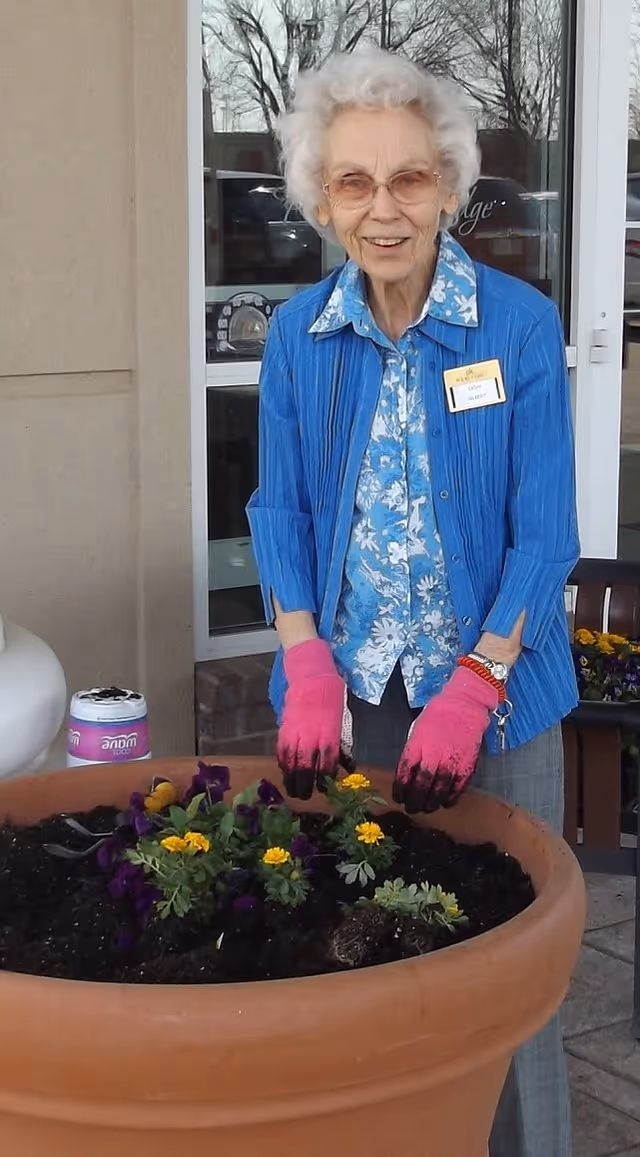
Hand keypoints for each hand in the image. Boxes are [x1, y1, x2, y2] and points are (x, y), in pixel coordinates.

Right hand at [278, 639, 346, 798]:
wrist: (310, 673)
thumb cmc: (331, 694)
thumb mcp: (342, 716)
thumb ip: (341, 741)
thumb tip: (348, 764)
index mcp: (328, 731)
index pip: (327, 760)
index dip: (325, 776)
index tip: (325, 787)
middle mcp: (311, 733)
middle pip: (306, 765)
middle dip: (305, 783)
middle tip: (305, 796)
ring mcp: (295, 730)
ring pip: (291, 760)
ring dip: (291, 777)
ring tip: (293, 790)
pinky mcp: (285, 726)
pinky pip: (281, 748)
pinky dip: (282, 762)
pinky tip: (284, 770)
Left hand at [392, 666, 498, 813]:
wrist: (464, 705)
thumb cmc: (437, 715)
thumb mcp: (417, 729)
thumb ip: (414, 751)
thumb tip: (409, 772)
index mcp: (417, 744)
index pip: (404, 773)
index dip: (400, 789)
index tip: (398, 798)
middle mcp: (433, 755)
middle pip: (421, 785)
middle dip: (414, 801)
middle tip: (411, 808)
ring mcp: (451, 761)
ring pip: (439, 790)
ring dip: (431, 803)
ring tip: (426, 808)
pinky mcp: (467, 764)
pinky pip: (458, 787)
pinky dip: (450, 798)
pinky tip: (445, 802)